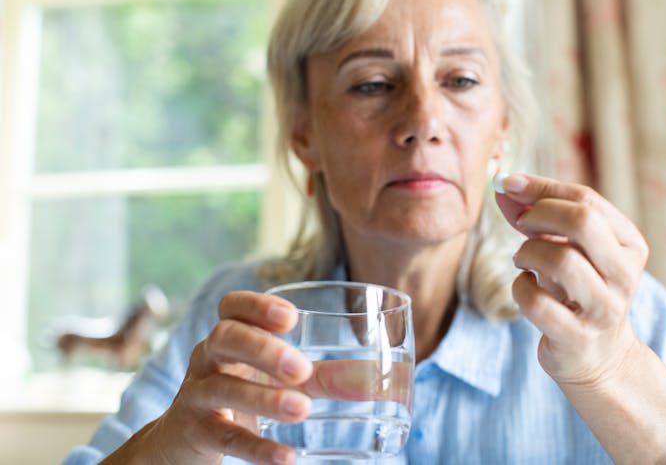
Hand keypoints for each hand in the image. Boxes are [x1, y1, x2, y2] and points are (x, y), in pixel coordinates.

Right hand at [105, 291, 313, 464]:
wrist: (181, 441)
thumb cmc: (239, 395)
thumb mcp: (278, 380)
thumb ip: (326, 376)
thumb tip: (395, 375)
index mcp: (229, 338)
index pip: (231, 307)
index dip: (256, 306)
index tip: (291, 318)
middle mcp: (208, 359)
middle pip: (225, 337)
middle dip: (263, 349)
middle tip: (301, 369)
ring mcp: (198, 395)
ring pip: (222, 387)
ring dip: (263, 397)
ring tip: (302, 409)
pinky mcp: (196, 432)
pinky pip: (225, 436)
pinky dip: (257, 447)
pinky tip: (286, 458)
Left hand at [494, 173, 648, 385]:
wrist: (598, 357)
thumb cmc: (577, 290)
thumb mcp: (566, 248)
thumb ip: (535, 214)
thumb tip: (501, 183)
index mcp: (629, 243)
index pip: (586, 199)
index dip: (540, 187)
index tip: (507, 184)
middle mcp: (624, 274)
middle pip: (583, 222)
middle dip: (539, 215)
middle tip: (521, 224)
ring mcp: (603, 308)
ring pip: (561, 261)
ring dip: (527, 252)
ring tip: (522, 259)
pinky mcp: (577, 337)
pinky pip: (537, 302)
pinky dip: (520, 288)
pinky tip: (525, 286)